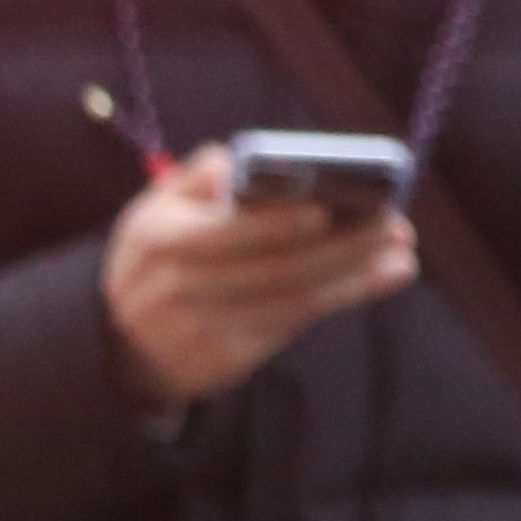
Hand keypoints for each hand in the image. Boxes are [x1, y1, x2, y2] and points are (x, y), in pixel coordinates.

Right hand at [101, 144, 417, 409]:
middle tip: (395, 226)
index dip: (277, 222)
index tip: (327, 207)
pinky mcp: (228, 359)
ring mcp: (203, 329)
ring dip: (354, 276)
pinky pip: (292, 324)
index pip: (225, 232)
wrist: (120, 348)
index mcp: (158, 239)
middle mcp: (178, 287)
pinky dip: (341, 299)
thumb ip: (195, 179)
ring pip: (293, 299)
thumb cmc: (153, 264)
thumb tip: (247, 161)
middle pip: (274, 267)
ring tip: (400, 253)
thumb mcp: (151, 214)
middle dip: (342, 246)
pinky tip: (377, 279)